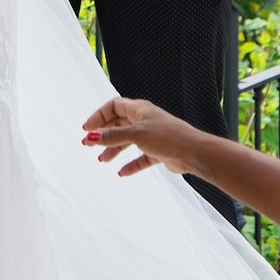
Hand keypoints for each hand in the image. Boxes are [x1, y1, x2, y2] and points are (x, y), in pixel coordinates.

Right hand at [83, 95, 198, 177]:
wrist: (193, 153)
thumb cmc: (167, 137)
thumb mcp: (136, 134)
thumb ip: (113, 136)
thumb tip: (91, 136)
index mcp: (139, 109)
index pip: (114, 106)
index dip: (99, 116)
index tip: (86, 129)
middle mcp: (144, 121)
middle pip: (119, 124)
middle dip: (104, 134)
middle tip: (89, 145)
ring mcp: (152, 136)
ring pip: (128, 141)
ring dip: (114, 150)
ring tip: (102, 160)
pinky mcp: (158, 152)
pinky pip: (140, 158)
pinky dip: (131, 164)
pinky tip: (122, 173)